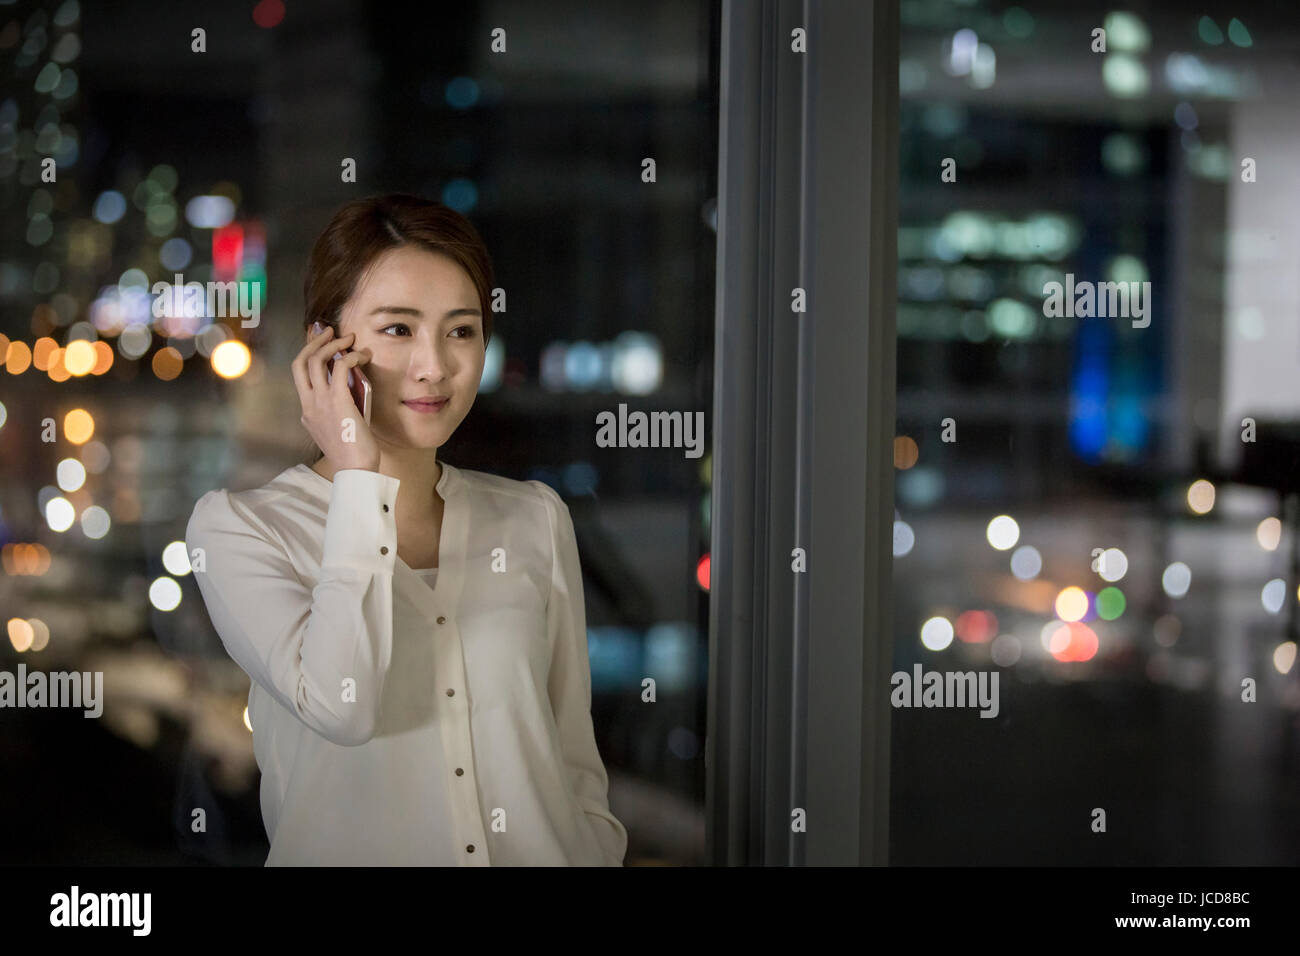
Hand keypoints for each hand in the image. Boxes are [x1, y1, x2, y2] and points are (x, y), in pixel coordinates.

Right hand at [292, 322, 379, 471]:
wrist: (356, 469)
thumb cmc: (353, 453)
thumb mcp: (337, 430)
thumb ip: (335, 412)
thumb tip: (346, 394)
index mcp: (307, 412)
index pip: (299, 375)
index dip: (308, 354)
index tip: (322, 342)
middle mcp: (308, 404)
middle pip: (300, 362)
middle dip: (314, 341)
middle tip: (330, 331)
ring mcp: (320, 402)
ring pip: (315, 360)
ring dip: (333, 344)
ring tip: (349, 339)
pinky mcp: (337, 401)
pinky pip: (339, 368)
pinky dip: (349, 357)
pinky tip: (361, 356)